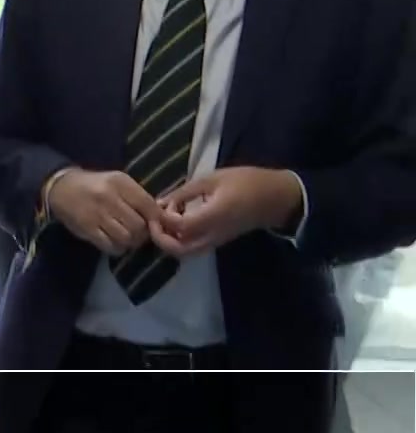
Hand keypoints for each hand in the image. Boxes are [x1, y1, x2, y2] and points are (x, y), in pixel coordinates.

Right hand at [47, 169, 169, 256]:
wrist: (61, 187)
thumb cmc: (96, 185)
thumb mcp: (118, 182)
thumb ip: (139, 197)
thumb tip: (162, 218)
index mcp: (120, 183)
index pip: (148, 205)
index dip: (156, 219)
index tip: (155, 224)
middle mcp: (108, 198)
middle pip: (138, 226)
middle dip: (142, 233)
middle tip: (138, 232)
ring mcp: (96, 215)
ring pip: (126, 238)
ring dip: (130, 241)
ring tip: (126, 236)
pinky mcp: (86, 229)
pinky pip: (110, 246)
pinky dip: (117, 247)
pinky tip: (114, 241)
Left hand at [155, 167, 303, 258]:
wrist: (277, 197)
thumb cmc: (247, 182)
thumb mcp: (213, 179)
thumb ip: (185, 192)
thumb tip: (160, 202)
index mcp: (214, 216)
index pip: (180, 227)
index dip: (163, 219)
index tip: (159, 205)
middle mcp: (213, 234)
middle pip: (179, 250)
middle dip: (160, 238)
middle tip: (154, 220)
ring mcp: (216, 241)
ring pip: (185, 253)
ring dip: (169, 240)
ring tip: (164, 220)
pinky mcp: (218, 241)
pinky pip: (193, 248)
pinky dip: (179, 239)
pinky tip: (178, 221)